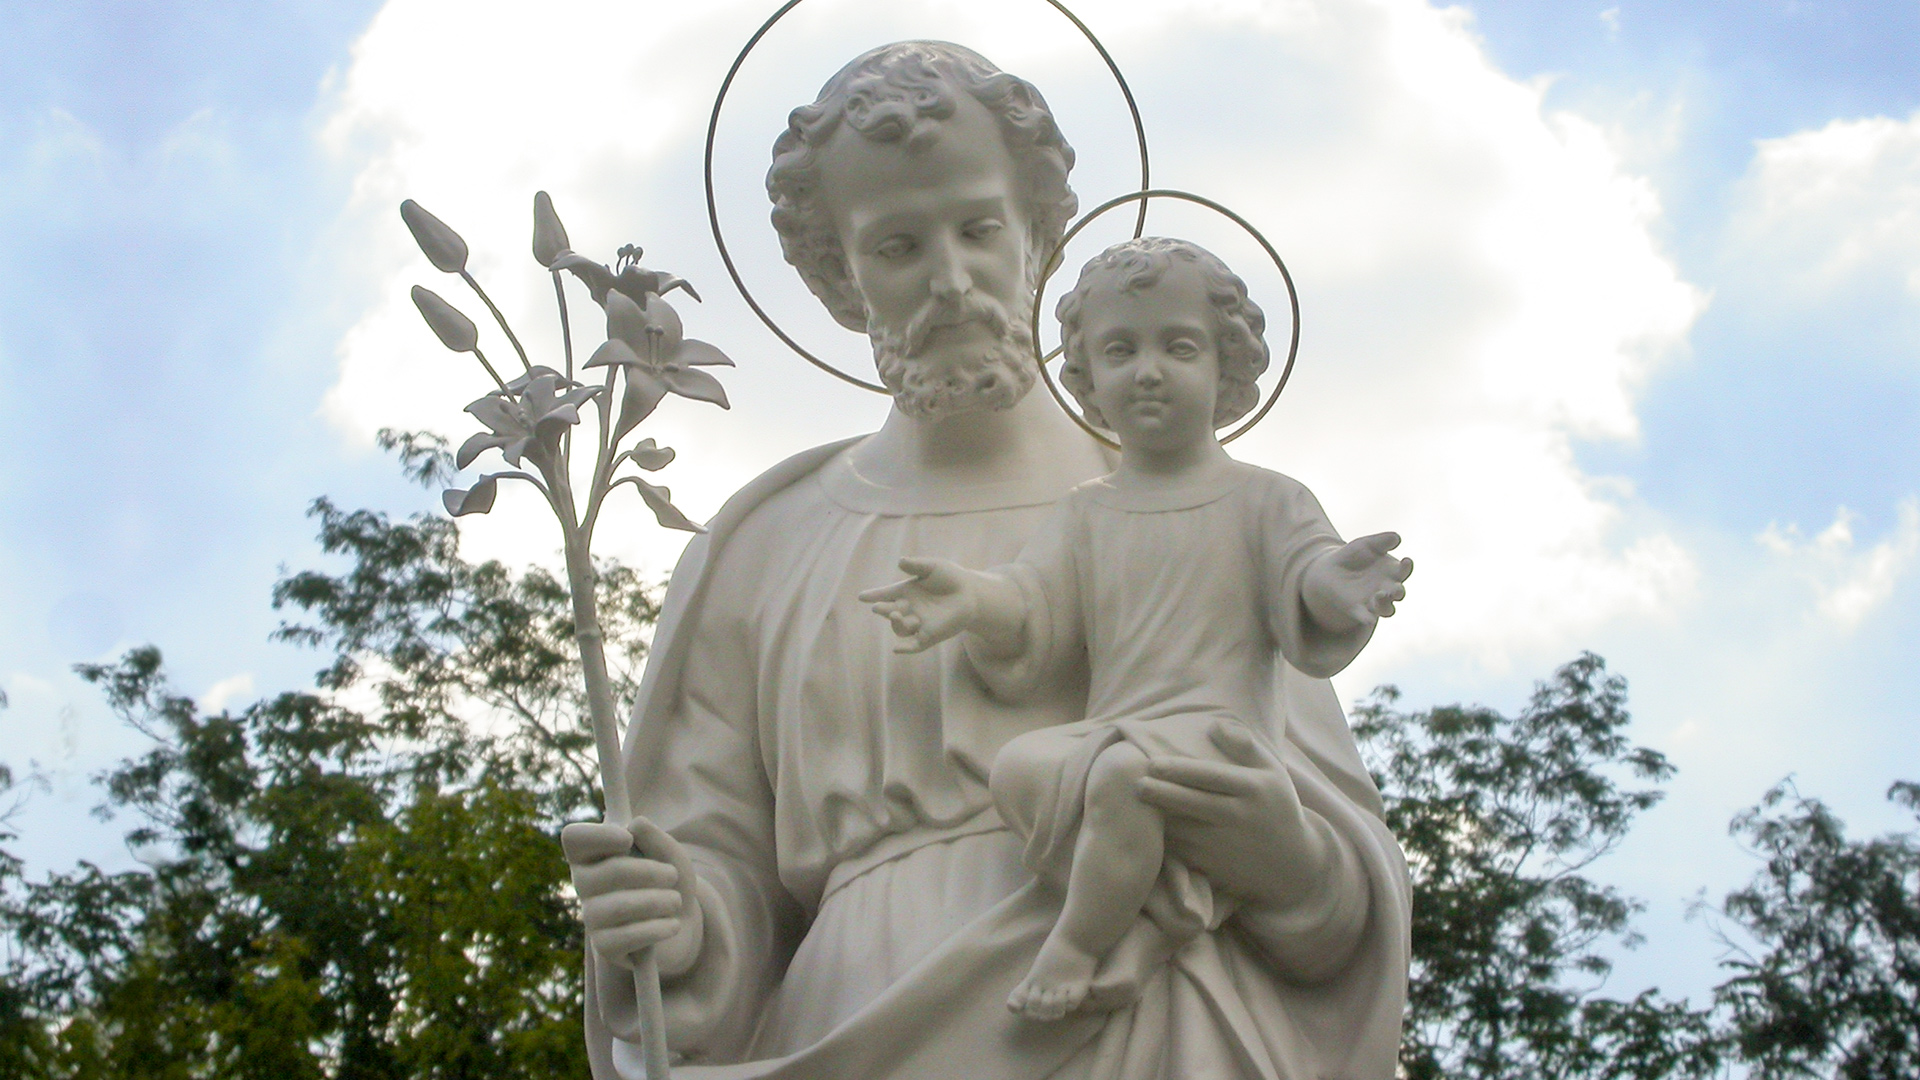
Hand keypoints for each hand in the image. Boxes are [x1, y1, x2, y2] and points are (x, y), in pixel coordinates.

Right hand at [562, 816, 703, 976]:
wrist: (682, 923)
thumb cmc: (668, 881)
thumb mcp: (670, 854)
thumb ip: (655, 837)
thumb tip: (636, 824)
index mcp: (592, 855)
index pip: (573, 838)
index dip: (599, 835)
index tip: (628, 839)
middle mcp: (584, 885)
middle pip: (613, 871)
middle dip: (653, 872)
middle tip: (672, 876)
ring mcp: (592, 917)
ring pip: (622, 906)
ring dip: (660, 901)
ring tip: (676, 902)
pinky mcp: (605, 946)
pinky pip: (629, 936)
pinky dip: (659, 928)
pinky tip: (672, 924)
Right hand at [858, 556, 978, 652]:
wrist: (971, 594)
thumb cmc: (950, 578)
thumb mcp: (933, 567)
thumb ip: (917, 566)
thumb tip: (901, 561)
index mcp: (906, 592)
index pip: (886, 594)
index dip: (874, 595)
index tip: (862, 596)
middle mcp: (909, 609)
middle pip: (889, 611)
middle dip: (882, 609)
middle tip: (878, 607)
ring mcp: (918, 623)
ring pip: (900, 628)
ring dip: (895, 623)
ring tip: (895, 614)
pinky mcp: (929, 636)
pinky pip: (914, 645)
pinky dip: (905, 648)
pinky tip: (897, 649)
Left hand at [1134, 722, 1330, 910]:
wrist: (1291, 862)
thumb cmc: (1274, 805)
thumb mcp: (1271, 771)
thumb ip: (1244, 745)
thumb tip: (1214, 725)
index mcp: (1252, 788)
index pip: (1210, 776)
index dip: (1178, 769)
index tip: (1152, 763)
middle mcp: (1239, 816)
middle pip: (1191, 803)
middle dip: (1159, 793)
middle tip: (1136, 784)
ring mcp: (1226, 845)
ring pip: (1183, 830)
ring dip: (1158, 818)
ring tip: (1135, 804)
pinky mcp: (1215, 867)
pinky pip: (1182, 851)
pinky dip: (1165, 840)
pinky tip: (1148, 828)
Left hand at [1303, 531, 1412, 632]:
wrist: (1330, 569)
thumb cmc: (1354, 555)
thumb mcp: (1366, 544)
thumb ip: (1381, 541)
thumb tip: (1397, 538)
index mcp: (1392, 572)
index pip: (1404, 571)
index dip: (1407, 567)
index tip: (1406, 560)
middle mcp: (1386, 588)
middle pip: (1398, 593)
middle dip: (1398, 591)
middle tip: (1396, 589)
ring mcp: (1373, 600)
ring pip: (1386, 608)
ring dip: (1386, 604)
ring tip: (1380, 596)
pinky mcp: (1357, 609)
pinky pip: (1365, 616)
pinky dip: (1367, 618)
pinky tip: (1368, 619)